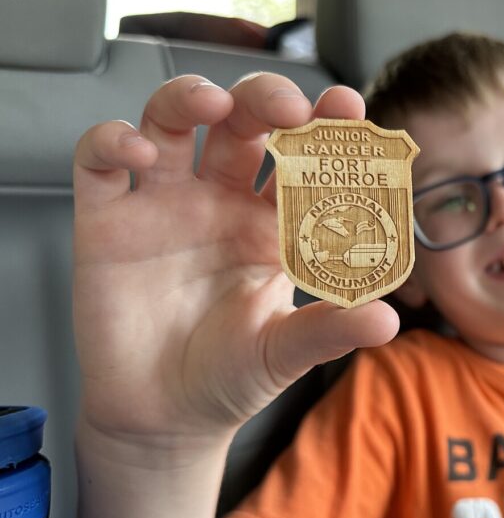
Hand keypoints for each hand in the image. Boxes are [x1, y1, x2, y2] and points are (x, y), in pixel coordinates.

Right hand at [73, 75, 398, 450]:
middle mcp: (220, 201)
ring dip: (191, 98)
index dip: (323, 125)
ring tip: (215, 104)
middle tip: (291, 108)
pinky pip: (100, 159)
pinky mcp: (106, 219)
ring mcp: (162, 203)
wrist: (162, 418)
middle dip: (266, 100)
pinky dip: (113, 140)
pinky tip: (140, 151)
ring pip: (172, 121)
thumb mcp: (285, 352)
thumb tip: (388, 318)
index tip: (348, 107)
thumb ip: (331, 330)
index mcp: (271, 223)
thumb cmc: (229, 377)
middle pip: (242, 122)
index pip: (301, 157)